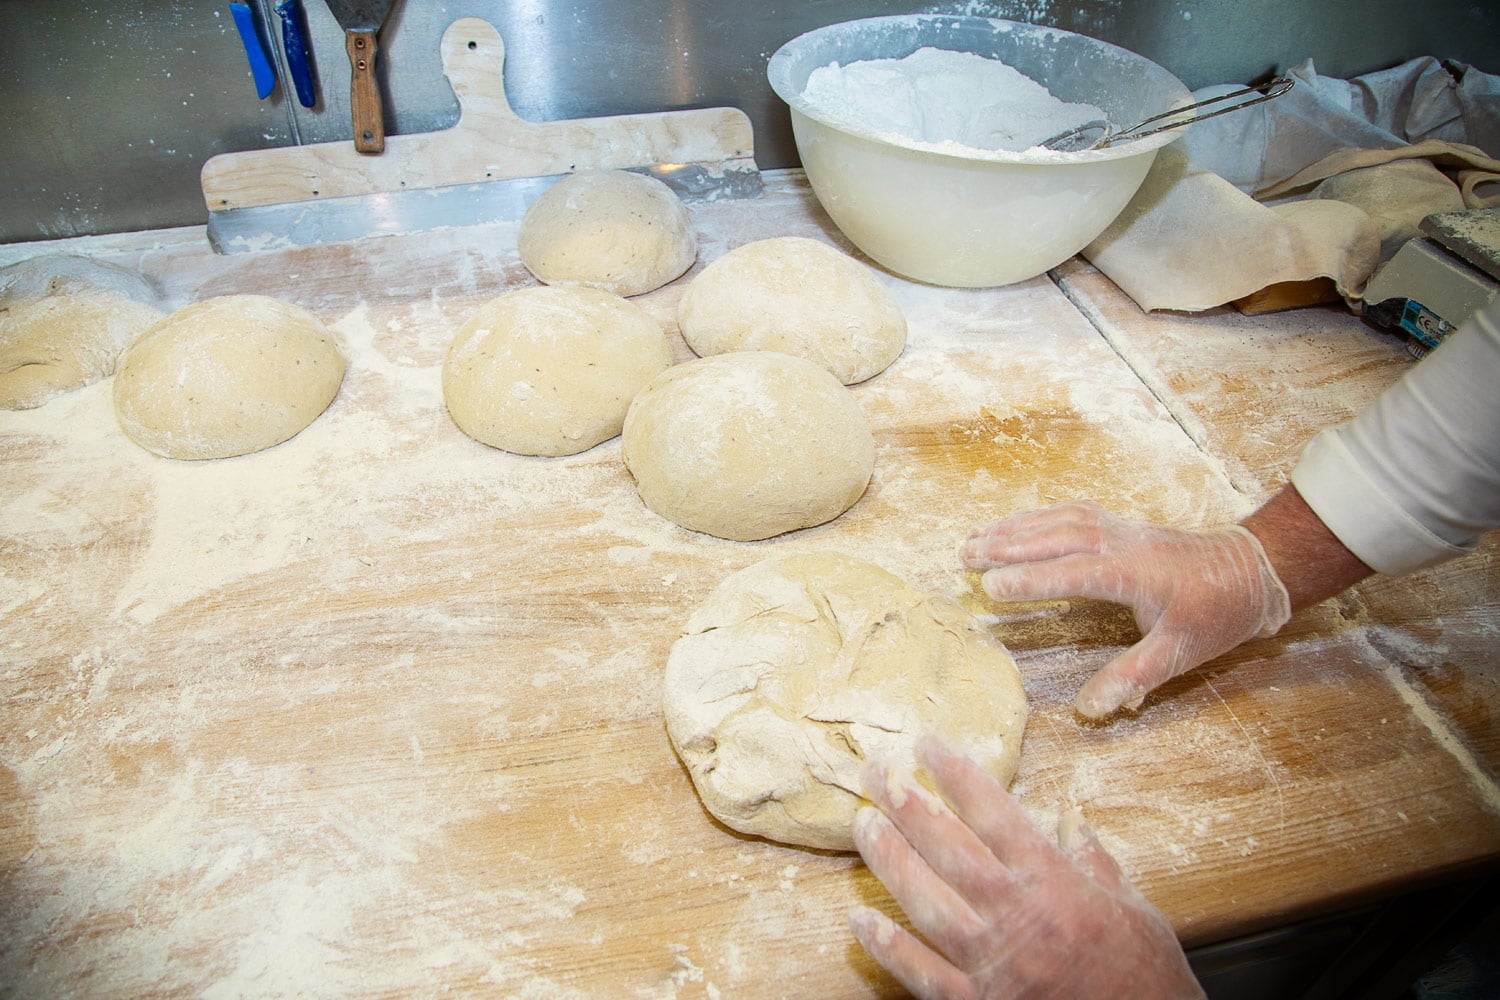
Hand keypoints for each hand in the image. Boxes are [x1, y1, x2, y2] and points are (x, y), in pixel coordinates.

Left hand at [849, 734, 1202, 999]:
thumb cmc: (1146, 976)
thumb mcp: (1135, 909)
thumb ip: (1096, 863)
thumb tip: (1072, 823)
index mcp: (1055, 884)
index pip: (995, 814)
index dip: (957, 775)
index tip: (927, 744)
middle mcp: (1017, 917)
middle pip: (950, 850)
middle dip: (908, 805)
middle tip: (876, 771)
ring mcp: (993, 964)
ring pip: (927, 903)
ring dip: (890, 860)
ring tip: (863, 824)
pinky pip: (925, 974)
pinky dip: (890, 948)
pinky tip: (861, 920)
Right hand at [959, 501, 1290, 717]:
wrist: (1252, 568)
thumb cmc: (1216, 613)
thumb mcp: (1179, 653)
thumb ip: (1133, 677)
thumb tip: (1088, 709)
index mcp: (1134, 574)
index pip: (1074, 572)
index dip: (1032, 579)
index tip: (992, 587)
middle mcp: (1121, 543)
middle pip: (1056, 537)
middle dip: (1008, 546)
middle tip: (965, 557)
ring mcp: (1119, 528)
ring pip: (1058, 520)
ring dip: (1014, 528)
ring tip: (974, 539)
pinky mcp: (1119, 525)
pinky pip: (1069, 513)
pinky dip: (1036, 517)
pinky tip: (1013, 526)